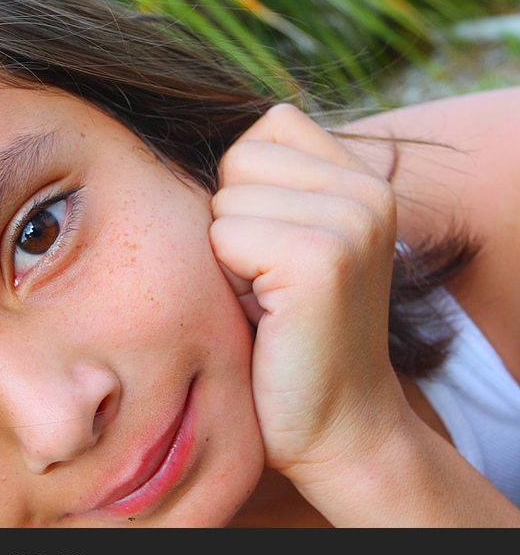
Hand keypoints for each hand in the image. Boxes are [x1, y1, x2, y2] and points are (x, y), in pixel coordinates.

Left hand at [209, 103, 408, 482]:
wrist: (337, 427)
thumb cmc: (288, 336)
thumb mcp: (286, 242)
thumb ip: (267, 185)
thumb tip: (185, 132)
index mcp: (365, 179)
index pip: (268, 126)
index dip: (246, 189)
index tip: (271, 250)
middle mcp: (369, 189)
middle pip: (240, 156)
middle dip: (232, 221)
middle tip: (266, 282)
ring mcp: (352, 220)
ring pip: (227, 198)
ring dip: (227, 255)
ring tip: (267, 300)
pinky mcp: (323, 259)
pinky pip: (225, 235)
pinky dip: (228, 280)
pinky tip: (265, 316)